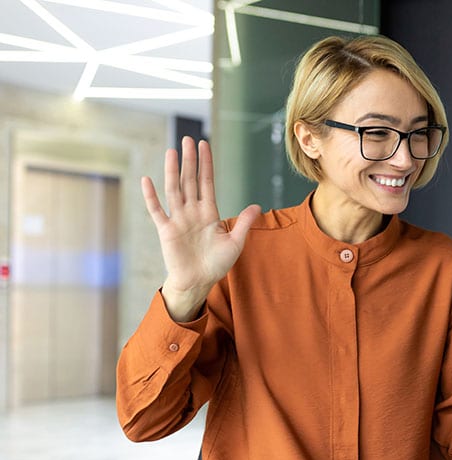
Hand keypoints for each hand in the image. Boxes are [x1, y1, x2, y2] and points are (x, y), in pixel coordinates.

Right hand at [142, 136, 260, 320]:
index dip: (206, 164)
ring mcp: (178, 219)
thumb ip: (244, 223)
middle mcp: (192, 212)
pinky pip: (157, 210)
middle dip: (189, 160)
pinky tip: (147, 180)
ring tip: (172, 151)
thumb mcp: (236, 242)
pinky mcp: (166, 231)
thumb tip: (257, 206)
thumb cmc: (216, 264)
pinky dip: (151, 196)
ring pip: (175, 190)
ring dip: (172, 171)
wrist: (199, 281)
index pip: (207, 182)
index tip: (204, 145)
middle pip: (190, 180)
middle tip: (187, 139)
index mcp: (209, 213)